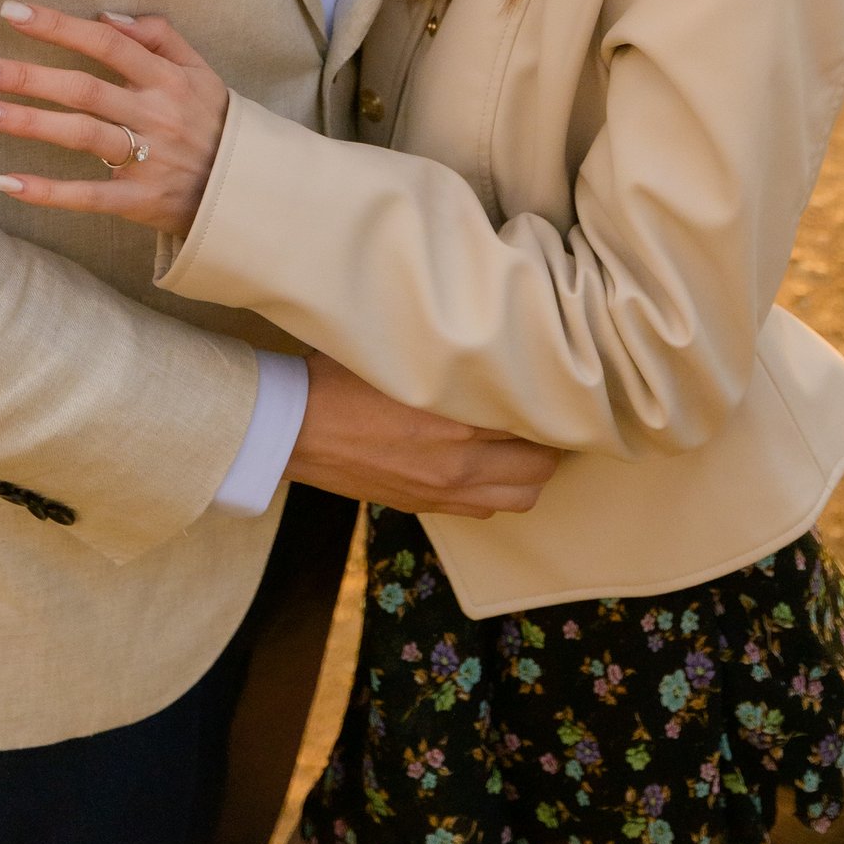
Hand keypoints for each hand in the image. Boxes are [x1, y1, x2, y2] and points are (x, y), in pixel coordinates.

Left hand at [0, 1, 227, 239]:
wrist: (247, 190)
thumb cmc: (214, 122)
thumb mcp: (201, 70)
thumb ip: (160, 36)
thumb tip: (106, 16)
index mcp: (167, 79)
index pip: (106, 43)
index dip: (58, 26)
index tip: (12, 12)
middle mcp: (155, 114)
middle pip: (84, 89)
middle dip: (28, 76)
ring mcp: (148, 159)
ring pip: (81, 135)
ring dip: (29, 122)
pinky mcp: (139, 200)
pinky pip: (88, 195)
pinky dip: (48, 191)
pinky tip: (7, 182)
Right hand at [288, 352, 558, 518]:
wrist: (290, 430)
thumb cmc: (337, 379)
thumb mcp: (397, 350)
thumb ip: (449, 352)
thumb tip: (490, 333)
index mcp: (455, 419)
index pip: (535, 418)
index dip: (551, 400)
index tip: (553, 382)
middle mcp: (458, 463)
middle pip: (540, 466)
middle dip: (551, 441)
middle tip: (546, 413)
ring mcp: (442, 492)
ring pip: (520, 498)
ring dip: (529, 473)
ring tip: (522, 443)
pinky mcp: (424, 506)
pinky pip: (485, 510)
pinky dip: (498, 490)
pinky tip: (487, 463)